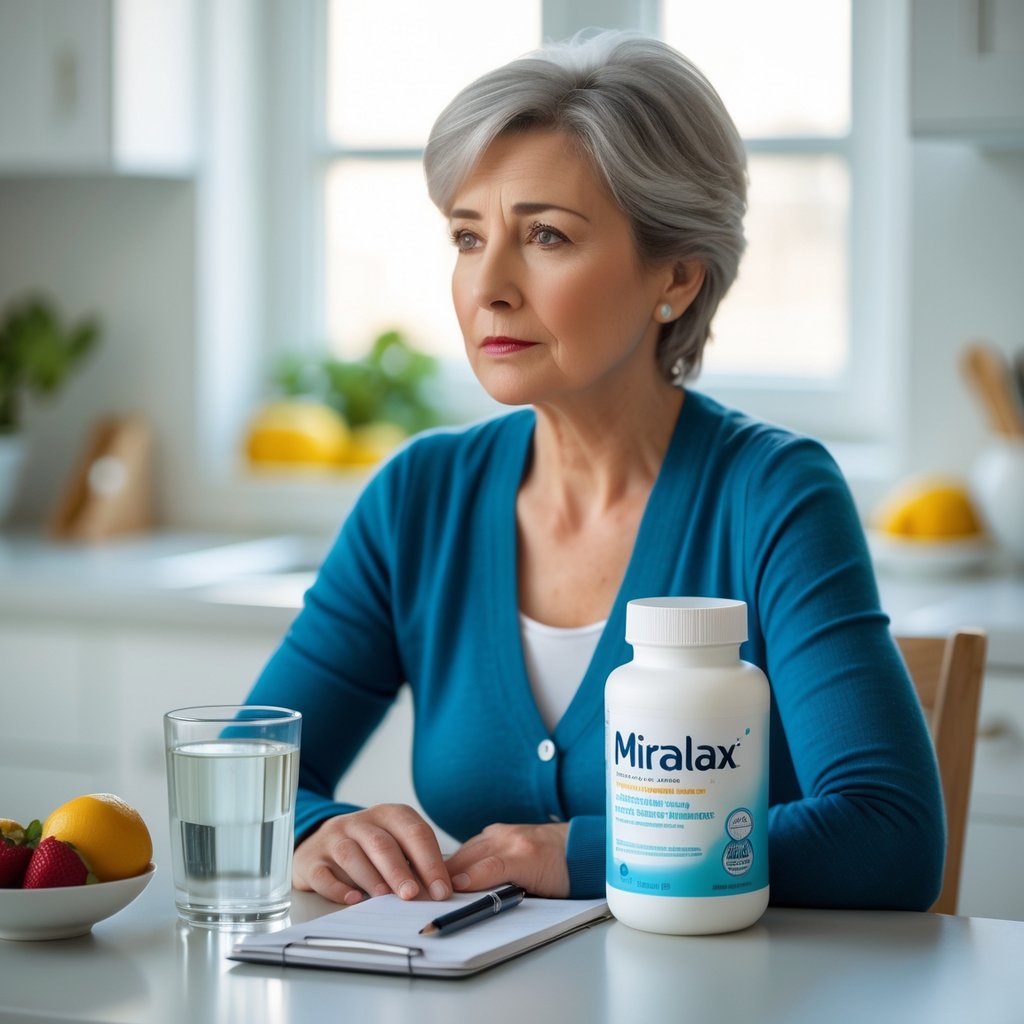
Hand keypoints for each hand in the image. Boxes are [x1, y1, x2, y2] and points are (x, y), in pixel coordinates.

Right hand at [292, 803, 451, 905]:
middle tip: (413, 895)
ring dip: (371, 878)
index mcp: (389, 815)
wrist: (321, 843)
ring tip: (385, 898)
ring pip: (351, 854)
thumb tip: (440, 892)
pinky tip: (352, 900)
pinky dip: (337, 888)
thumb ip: (415, 864)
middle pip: (382, 843)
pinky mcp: (311, 859)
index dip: (430, 861)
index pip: (414, 832)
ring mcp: (333, 838)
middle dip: (400, 871)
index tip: (441, 890)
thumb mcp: (394, 845)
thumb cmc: (368, 849)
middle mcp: (360, 822)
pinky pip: (323, 873)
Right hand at [444, 822, 570, 897]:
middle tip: (430, 893)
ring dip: (451, 866)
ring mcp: (505, 830)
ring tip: (434, 883)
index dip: (466, 882)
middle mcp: (512, 838)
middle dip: (449, 875)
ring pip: (469, 848)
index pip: (488, 869)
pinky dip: (462, 856)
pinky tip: (452, 869)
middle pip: (471, 856)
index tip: (447, 893)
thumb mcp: (544, 894)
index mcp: (526, 855)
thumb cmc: (565, 874)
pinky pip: (475, 842)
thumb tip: (484, 905)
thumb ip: (514, 895)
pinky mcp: (500, 829)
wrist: (580, 847)